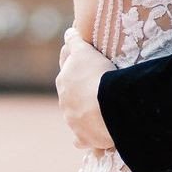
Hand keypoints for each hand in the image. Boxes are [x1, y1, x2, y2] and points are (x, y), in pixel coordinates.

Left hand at [56, 28, 116, 149]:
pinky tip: (90, 136)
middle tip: (94, 84)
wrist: (108, 107)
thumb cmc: (98, 75)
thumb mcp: (85, 51)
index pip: (67, 68)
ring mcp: (72, 121)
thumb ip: (75, 41)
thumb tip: (68, 31)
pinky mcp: (83, 138)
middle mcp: (64, 101)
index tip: (83, 60)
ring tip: (98, 110)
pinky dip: (84, 138)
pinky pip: (80, 140)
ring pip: (74, 115)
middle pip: (70, 93)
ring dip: (83, 112)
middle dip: (78, 89)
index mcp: (64, 80)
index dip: (75, 63)